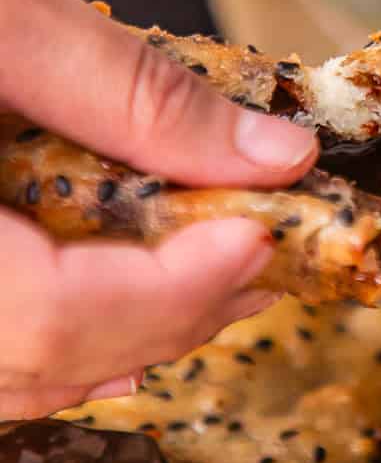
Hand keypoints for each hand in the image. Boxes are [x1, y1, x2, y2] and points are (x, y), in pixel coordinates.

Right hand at [0, 0, 316, 416]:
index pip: (46, 312)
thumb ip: (132, 90)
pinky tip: (126, 313)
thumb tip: (273, 156)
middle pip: (43, 356)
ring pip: (14, 373)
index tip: (260, 231)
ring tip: (220, 276)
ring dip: (133, 333)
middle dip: (175, 314)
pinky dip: (67, 339)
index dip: (169, 292)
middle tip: (267, 255)